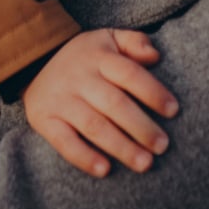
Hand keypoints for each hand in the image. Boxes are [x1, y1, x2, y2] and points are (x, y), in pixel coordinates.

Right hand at [23, 28, 178, 176]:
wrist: (34, 61)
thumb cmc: (85, 56)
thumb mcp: (108, 38)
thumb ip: (134, 42)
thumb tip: (155, 56)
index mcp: (99, 57)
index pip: (130, 74)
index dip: (153, 92)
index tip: (173, 110)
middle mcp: (80, 77)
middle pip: (114, 104)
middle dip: (141, 127)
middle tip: (163, 146)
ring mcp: (61, 99)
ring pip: (94, 126)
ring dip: (121, 147)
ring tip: (145, 163)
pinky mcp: (44, 120)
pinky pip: (64, 142)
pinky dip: (84, 157)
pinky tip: (105, 170)